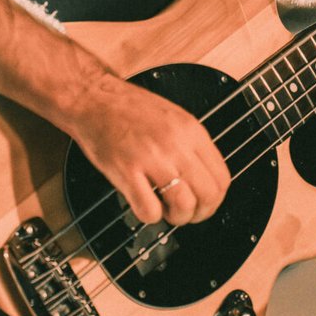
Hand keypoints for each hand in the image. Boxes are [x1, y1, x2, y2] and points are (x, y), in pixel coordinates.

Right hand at [63, 76, 230, 226]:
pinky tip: (144, 204)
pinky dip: (150, 216)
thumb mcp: (174, 117)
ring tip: (166, 210)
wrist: (93, 98)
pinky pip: (149, 209)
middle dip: (200, 213)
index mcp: (191, 131)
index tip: (204, 204)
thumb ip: (191, 145)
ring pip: (183, 205)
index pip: (222, 177)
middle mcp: (176, 144)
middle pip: (208, 194)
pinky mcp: (126, 170)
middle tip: (187, 213)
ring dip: (177, 217)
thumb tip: (203, 177)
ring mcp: (152, 158)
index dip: (215, 199)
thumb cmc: (129, 107)